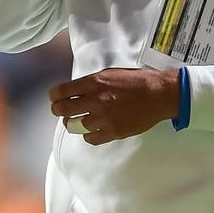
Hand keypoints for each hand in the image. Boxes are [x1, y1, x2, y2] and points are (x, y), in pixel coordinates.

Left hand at [49, 68, 179, 145]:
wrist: (158, 94)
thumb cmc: (137, 81)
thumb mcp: (110, 74)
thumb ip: (92, 83)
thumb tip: (76, 91)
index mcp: (94, 83)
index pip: (62, 91)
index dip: (54, 96)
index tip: (54, 98)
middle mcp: (96, 100)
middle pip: (63, 110)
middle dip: (58, 111)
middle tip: (60, 111)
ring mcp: (104, 118)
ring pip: (75, 126)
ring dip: (74, 123)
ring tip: (77, 121)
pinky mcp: (113, 132)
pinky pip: (90, 138)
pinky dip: (88, 135)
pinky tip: (92, 130)